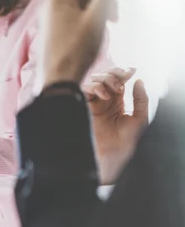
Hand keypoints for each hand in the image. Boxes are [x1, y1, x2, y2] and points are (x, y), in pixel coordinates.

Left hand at [44, 0, 117, 86]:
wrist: (59, 79)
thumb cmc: (77, 49)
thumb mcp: (97, 17)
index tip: (111, 4)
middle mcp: (51, 4)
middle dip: (101, 0)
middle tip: (114, 16)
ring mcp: (51, 17)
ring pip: (80, 4)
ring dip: (97, 9)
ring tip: (108, 24)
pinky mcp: (53, 29)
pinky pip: (74, 15)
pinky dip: (87, 19)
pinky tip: (95, 31)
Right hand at [83, 67, 148, 183]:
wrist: (111, 154)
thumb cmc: (126, 140)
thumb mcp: (140, 118)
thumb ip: (141, 99)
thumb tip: (138, 80)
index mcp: (116, 102)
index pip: (117, 81)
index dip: (123, 73)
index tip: (131, 72)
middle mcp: (103, 101)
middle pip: (105, 77)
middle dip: (114, 73)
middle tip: (122, 78)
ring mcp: (93, 103)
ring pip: (95, 80)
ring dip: (106, 79)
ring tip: (115, 89)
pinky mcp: (84, 107)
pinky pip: (86, 89)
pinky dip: (96, 87)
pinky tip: (105, 96)